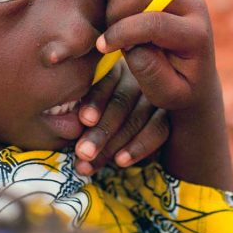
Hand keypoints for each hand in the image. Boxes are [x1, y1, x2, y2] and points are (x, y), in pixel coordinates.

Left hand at [73, 60, 168, 174]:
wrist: (126, 128)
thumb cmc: (91, 115)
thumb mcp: (79, 104)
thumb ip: (72, 109)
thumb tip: (65, 125)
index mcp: (114, 67)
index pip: (106, 82)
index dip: (95, 101)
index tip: (84, 120)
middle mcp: (137, 77)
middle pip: (121, 101)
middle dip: (100, 131)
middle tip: (83, 152)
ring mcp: (155, 95)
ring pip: (137, 118)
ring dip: (114, 144)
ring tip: (90, 164)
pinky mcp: (167, 115)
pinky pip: (158, 130)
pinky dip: (139, 147)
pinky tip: (121, 161)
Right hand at [96, 0, 232, 188]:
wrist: (194, 73)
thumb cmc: (178, 87)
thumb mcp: (167, 93)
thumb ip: (150, 72)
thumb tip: (132, 45)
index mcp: (196, 33)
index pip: (154, 22)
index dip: (122, 33)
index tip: (102, 48)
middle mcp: (193, 2)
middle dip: (116, 11)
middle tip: (107, 35)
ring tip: (114, 26)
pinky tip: (117, 13)